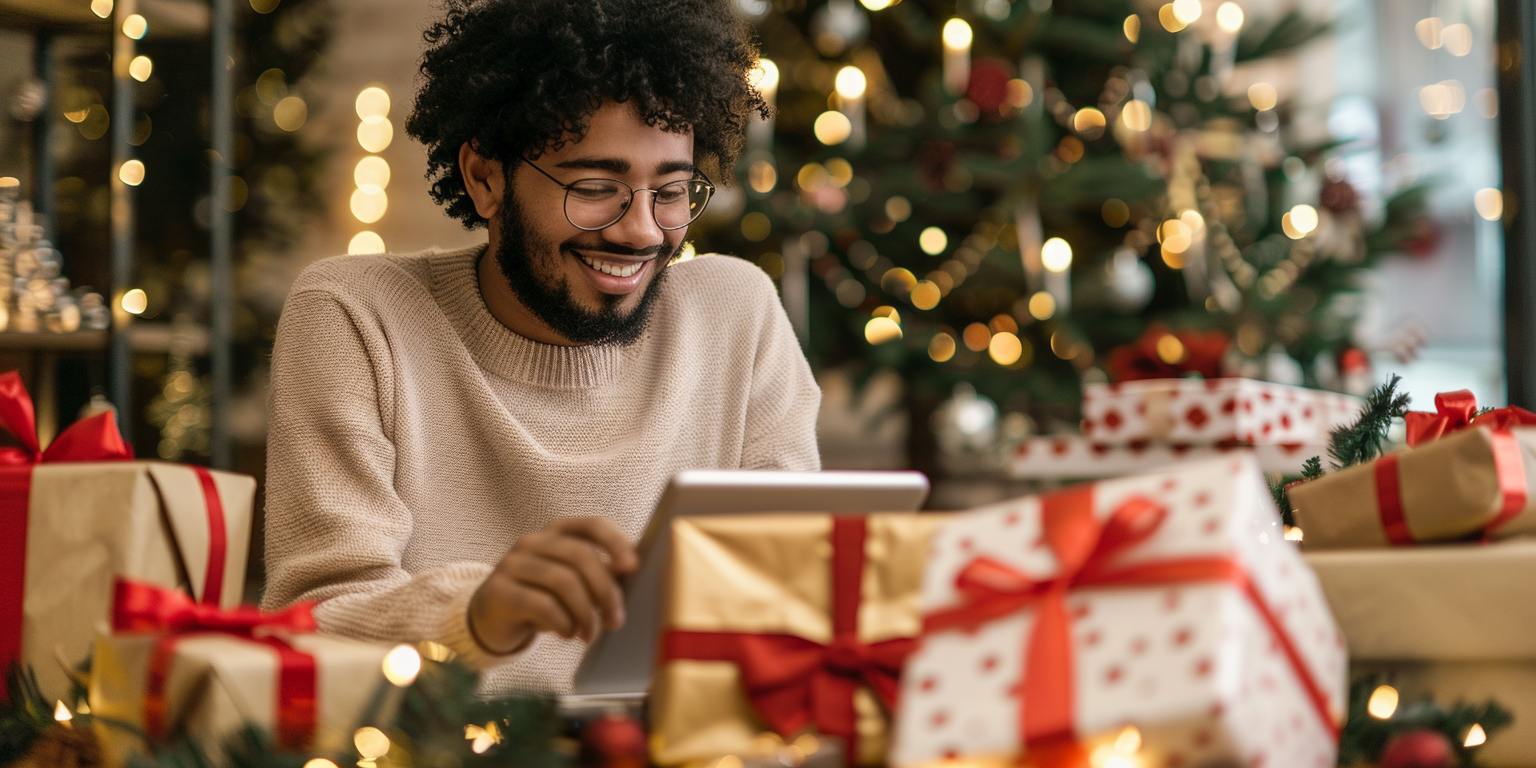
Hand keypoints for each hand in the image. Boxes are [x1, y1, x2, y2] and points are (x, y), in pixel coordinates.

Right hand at [468, 517, 638, 653]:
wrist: (491, 617)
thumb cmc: (541, 597)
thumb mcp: (570, 583)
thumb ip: (598, 576)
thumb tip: (631, 580)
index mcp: (556, 532)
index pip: (592, 525)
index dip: (615, 542)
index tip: (632, 566)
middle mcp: (532, 541)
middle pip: (580, 555)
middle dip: (605, 591)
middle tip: (615, 620)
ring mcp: (512, 563)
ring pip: (563, 581)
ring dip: (585, 613)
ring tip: (589, 633)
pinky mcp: (499, 591)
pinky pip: (542, 604)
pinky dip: (563, 623)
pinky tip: (568, 633)